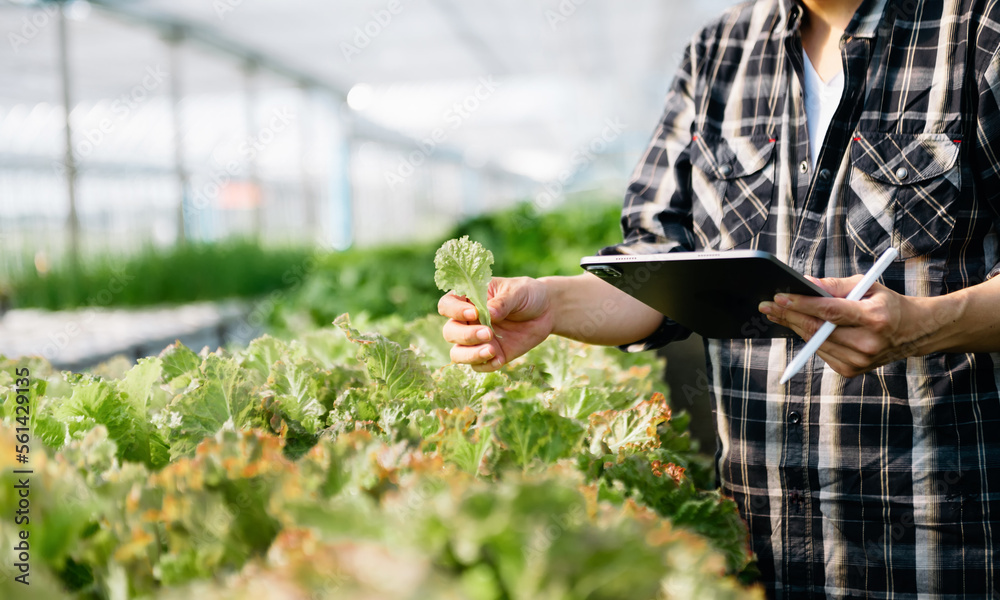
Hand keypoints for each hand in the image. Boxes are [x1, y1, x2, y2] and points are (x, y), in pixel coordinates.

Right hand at [438, 276, 554, 371]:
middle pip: (450, 332)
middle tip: (488, 333)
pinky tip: (500, 359)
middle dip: (465, 335)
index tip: (474, 313)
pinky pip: (478, 366)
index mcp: (468, 299)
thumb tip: (490, 313)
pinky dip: (486, 365)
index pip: (447, 305)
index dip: (455, 311)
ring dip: (470, 355)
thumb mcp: (517, 291)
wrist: (546, 312)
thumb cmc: (527, 294)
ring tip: (492, 350)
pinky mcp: (490, 354)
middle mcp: (467, 321)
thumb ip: (503, 301)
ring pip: (458, 353)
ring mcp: (476, 340)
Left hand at [758, 275, 937, 377]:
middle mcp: (867, 344)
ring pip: (814, 342)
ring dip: (794, 326)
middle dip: (788, 315)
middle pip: (817, 329)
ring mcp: (859, 361)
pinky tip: (799, 326)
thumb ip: (834, 285)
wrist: (914, 332)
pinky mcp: (851, 371)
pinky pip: (820, 352)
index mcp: (874, 319)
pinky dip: (809, 338)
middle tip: (767, 305)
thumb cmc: (887, 304)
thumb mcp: (867, 286)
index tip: (779, 297)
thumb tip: (804, 284)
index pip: (830, 312)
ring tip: (777, 312)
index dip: (802, 304)